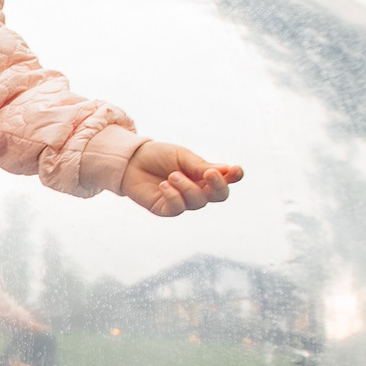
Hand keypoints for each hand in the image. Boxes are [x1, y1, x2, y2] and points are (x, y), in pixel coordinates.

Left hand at [121, 140, 243, 216]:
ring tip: (172, 175)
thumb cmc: (158, 155)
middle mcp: (197, 189)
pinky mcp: (166, 209)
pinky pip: (177, 209)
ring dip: (187, 187)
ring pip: (198, 202)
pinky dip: (173, 196)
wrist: (130, 160)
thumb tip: (227, 171)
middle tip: (209, 173)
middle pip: (219, 196)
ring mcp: (182, 201)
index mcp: (204, 174)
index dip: (234, 177)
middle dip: (218, 186)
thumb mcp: (182, 157)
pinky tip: (164, 185)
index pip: (226, 180)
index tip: (236, 170)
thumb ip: (201, 166)